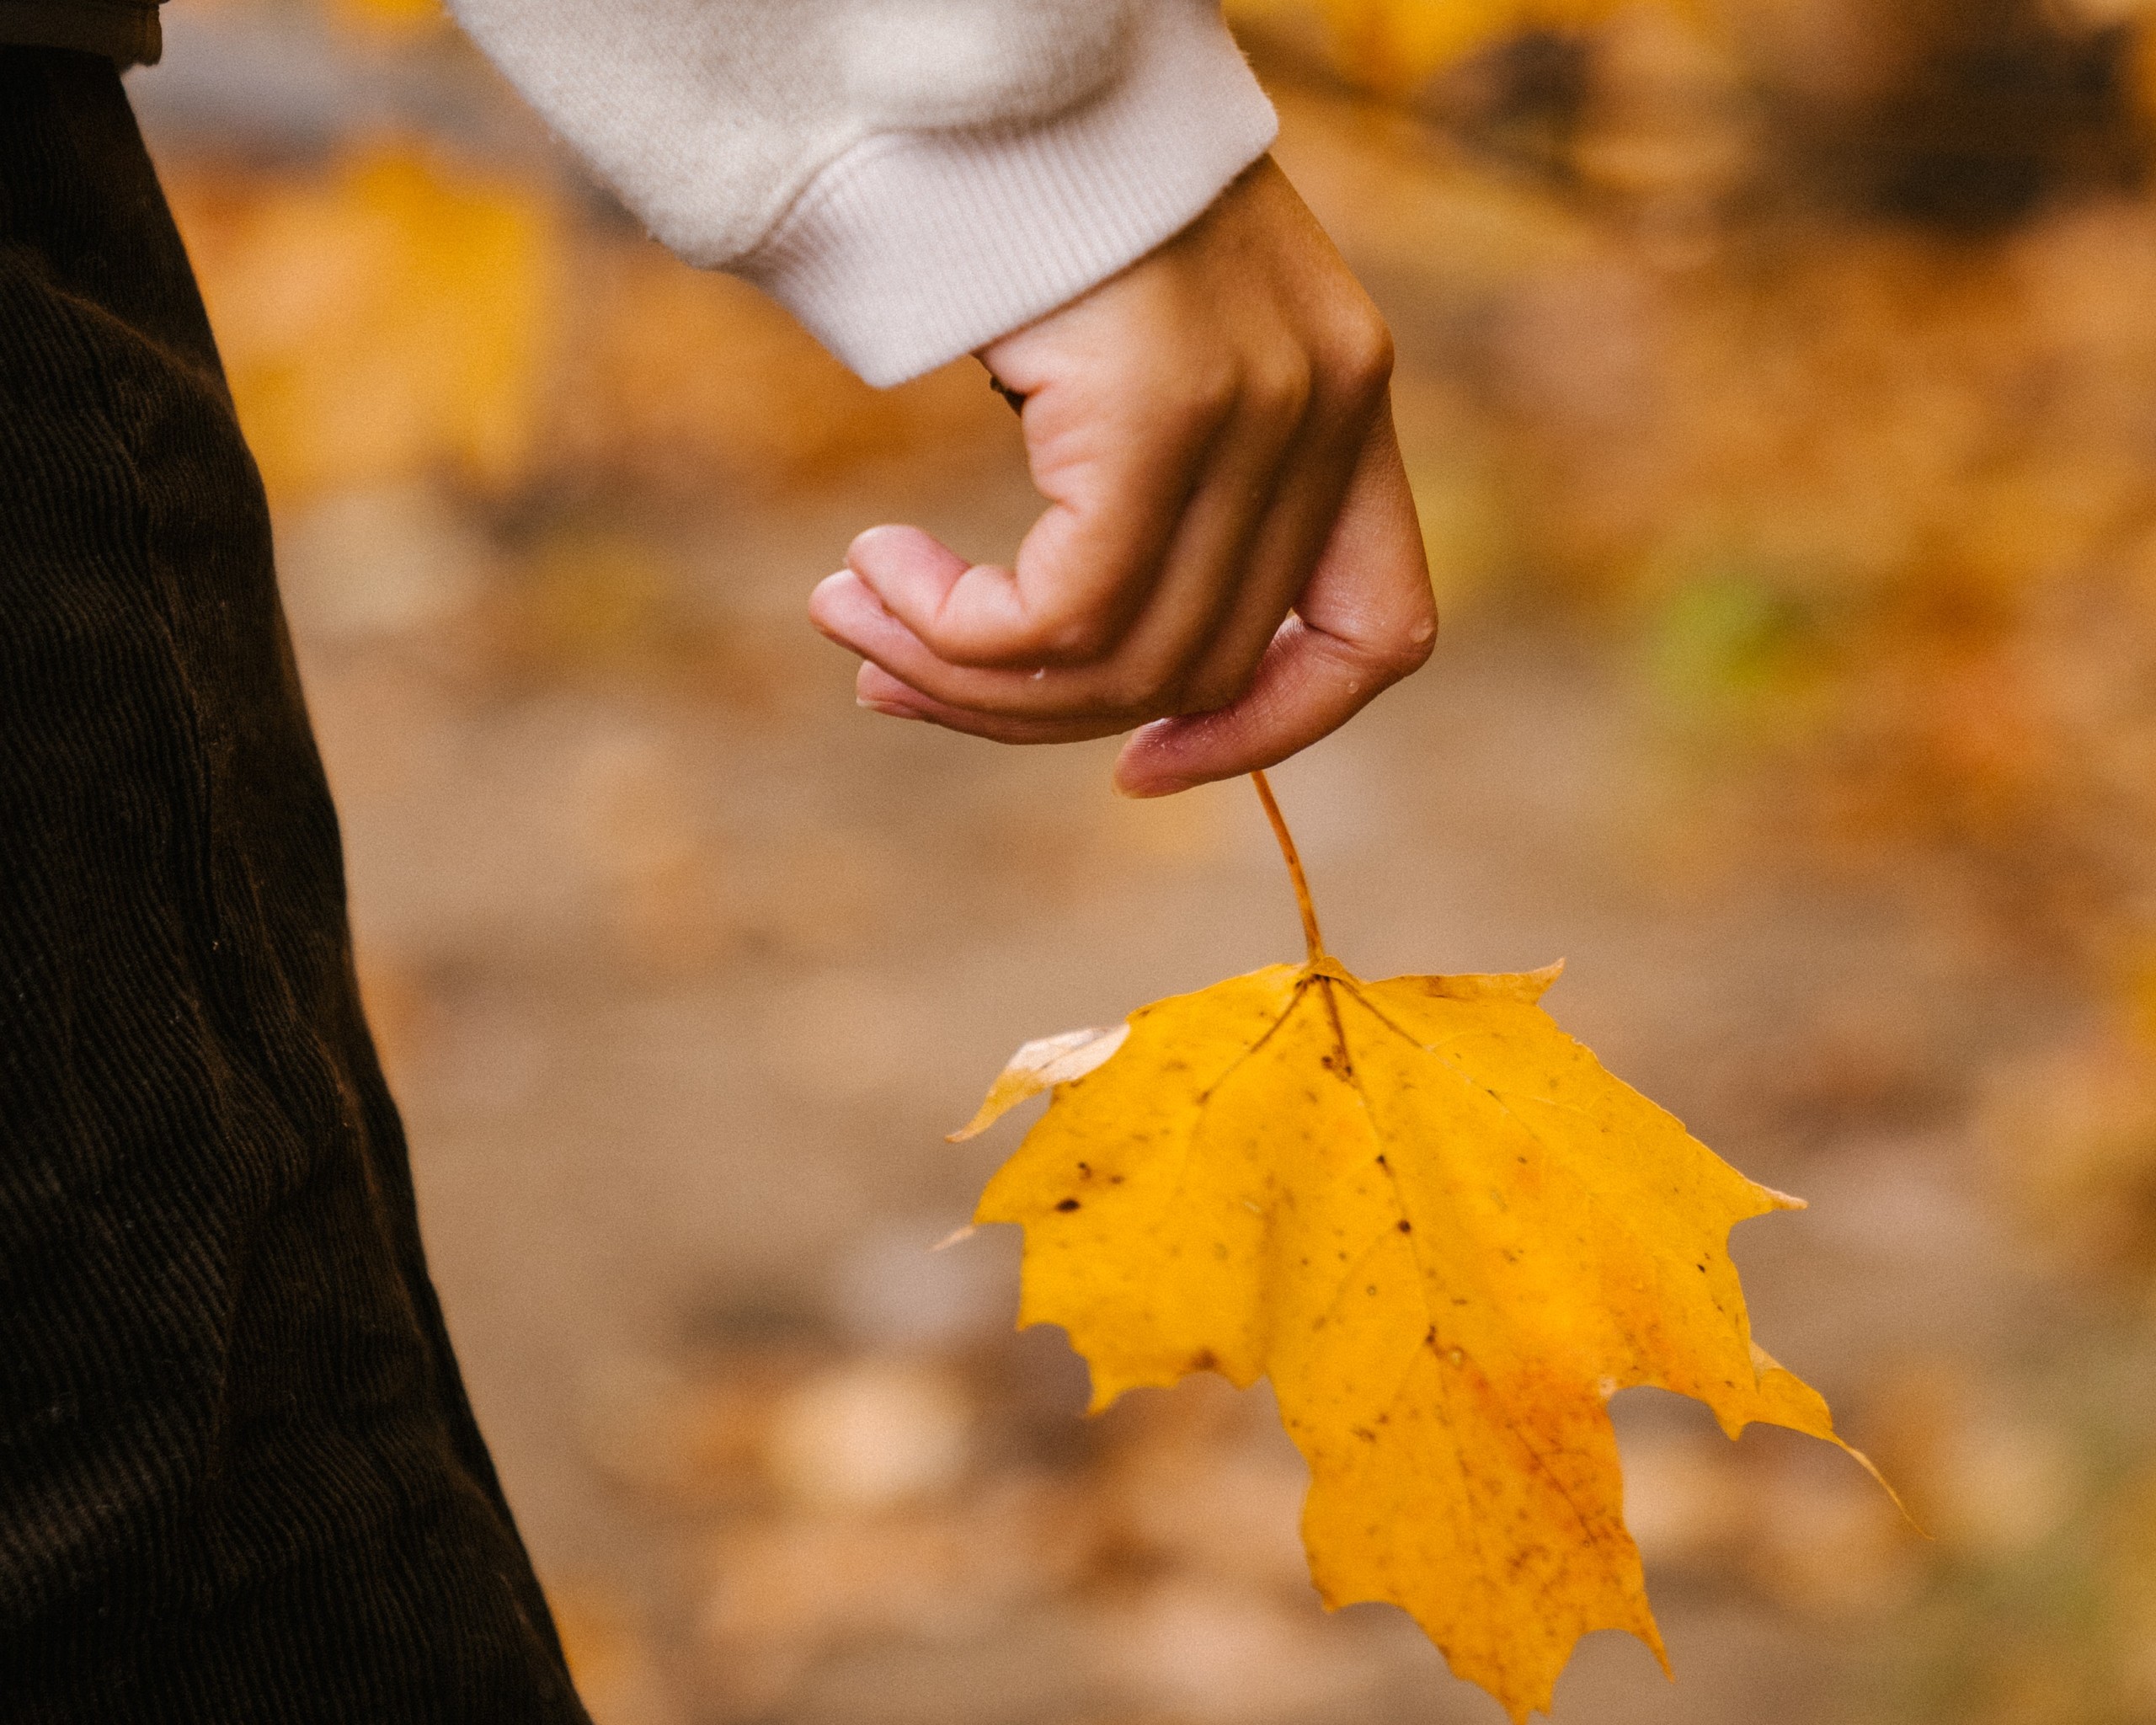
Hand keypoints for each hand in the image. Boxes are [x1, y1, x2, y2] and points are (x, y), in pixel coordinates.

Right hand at [808, 155, 1434, 796]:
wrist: (996, 53)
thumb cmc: (1043, 197)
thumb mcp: (1140, 353)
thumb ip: (1159, 488)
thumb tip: (1071, 658)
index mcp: (1349, 403)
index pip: (1381, 632)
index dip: (1273, 730)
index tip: (1139, 767)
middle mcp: (1328, 410)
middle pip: (1202, 665)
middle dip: (1031, 710)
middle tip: (890, 677)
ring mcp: (1259, 407)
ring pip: (1124, 659)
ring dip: (967, 674)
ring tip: (856, 623)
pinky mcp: (1163, 407)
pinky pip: (1065, 612)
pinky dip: (957, 630)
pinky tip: (875, 575)